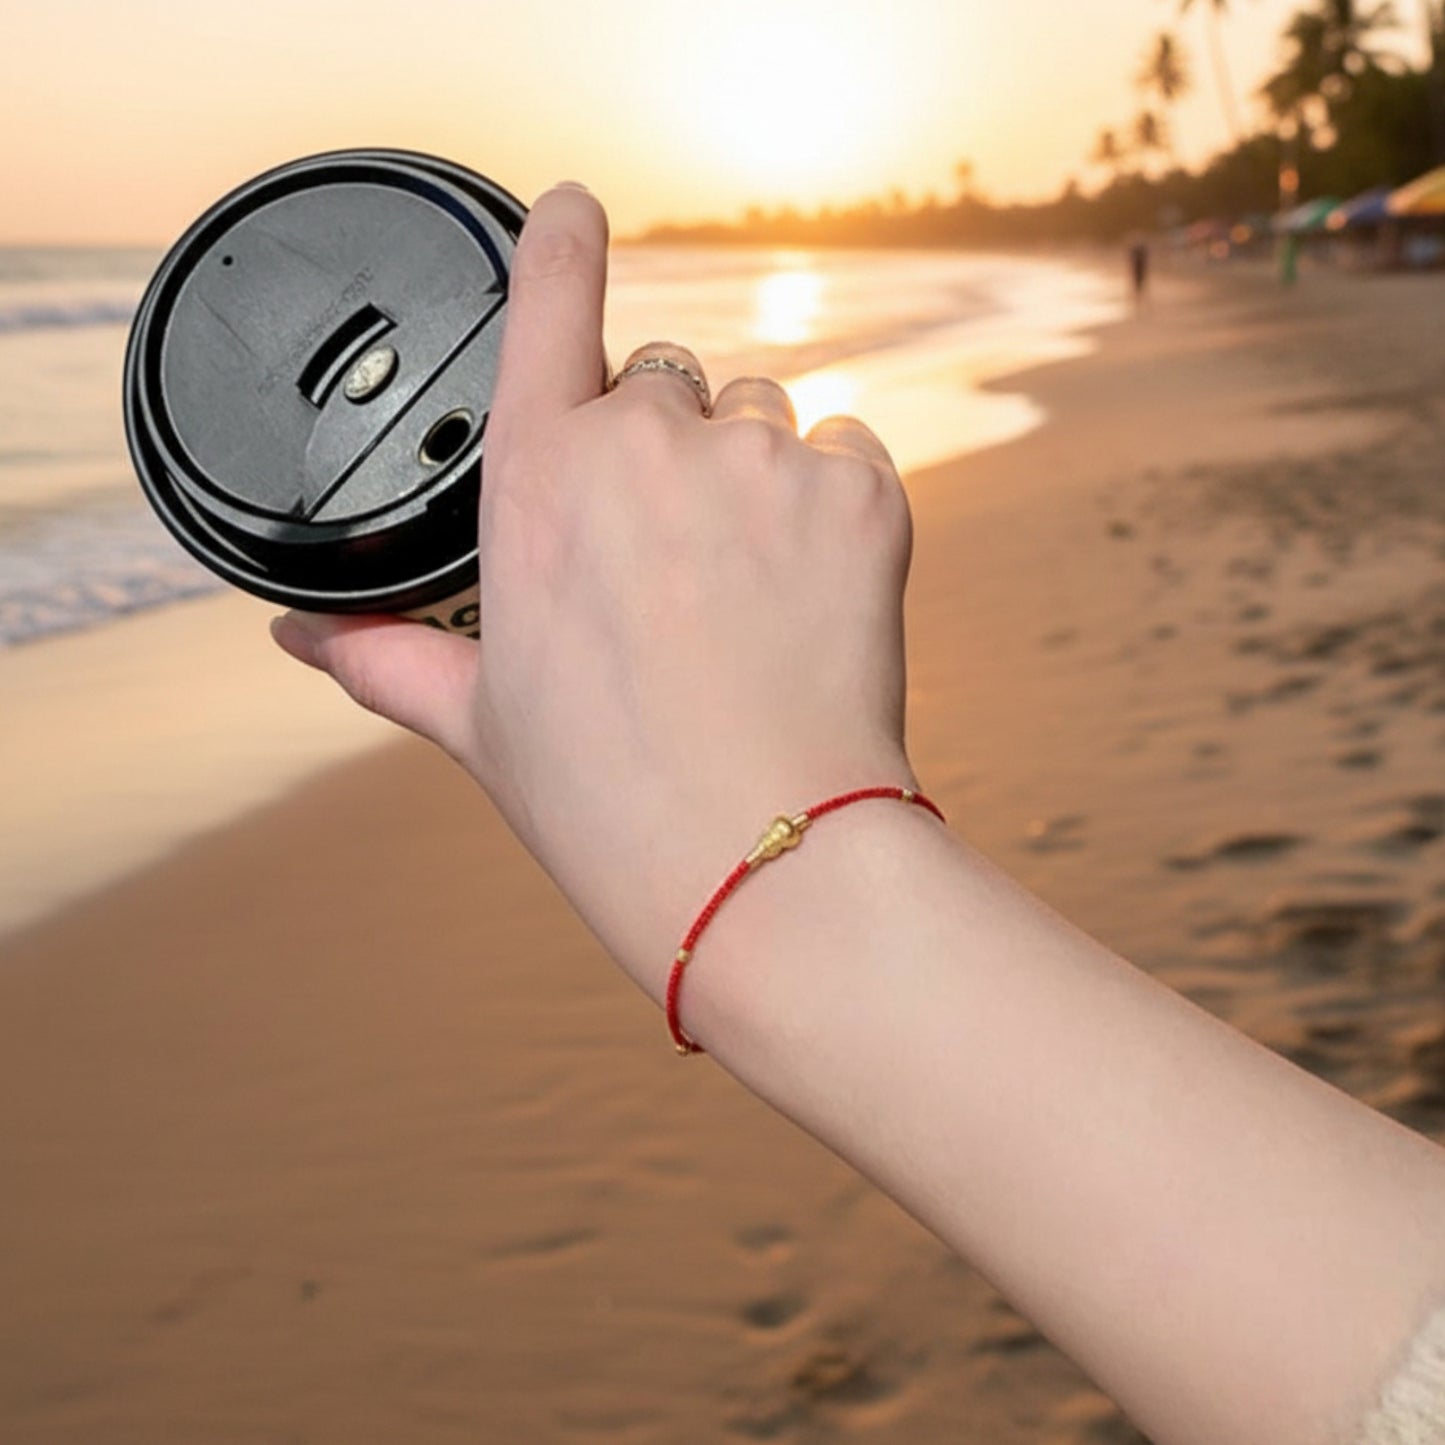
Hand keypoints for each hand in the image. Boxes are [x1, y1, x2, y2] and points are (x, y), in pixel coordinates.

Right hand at [272, 184, 919, 999]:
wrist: (759, 855)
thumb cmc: (611, 796)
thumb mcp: (482, 720)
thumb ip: (389, 654)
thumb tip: (299, 636)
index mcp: (540, 477)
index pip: (551, 297)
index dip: (564, 239)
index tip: (577, 209)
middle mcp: (650, 441)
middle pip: (665, 386)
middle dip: (665, 451)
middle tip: (674, 568)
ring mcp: (761, 459)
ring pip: (760, 417)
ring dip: (749, 475)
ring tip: (744, 596)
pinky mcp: (859, 494)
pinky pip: (843, 455)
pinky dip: (829, 505)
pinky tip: (809, 597)